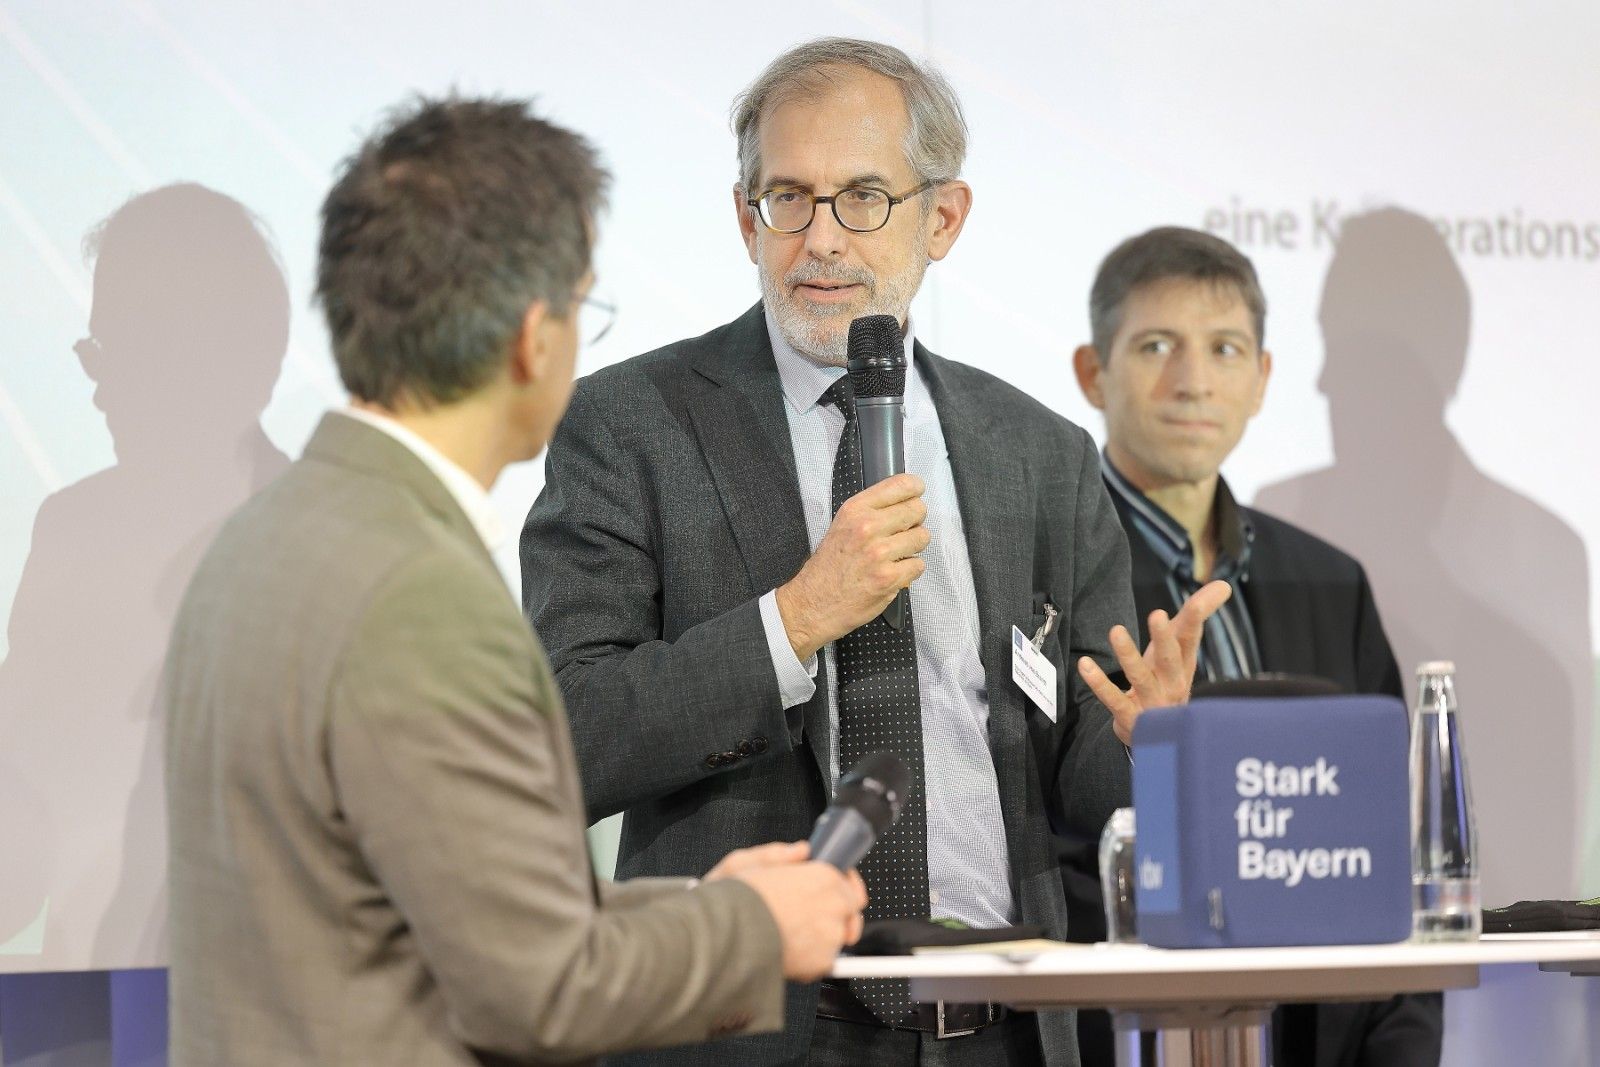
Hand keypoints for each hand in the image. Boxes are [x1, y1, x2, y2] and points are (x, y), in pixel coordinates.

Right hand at [713, 842, 867, 981]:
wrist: (723, 938)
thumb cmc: (733, 901)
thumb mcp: (747, 862)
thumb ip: (779, 854)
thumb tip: (801, 851)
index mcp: (823, 876)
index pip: (850, 883)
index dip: (840, 886)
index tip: (832, 890)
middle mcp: (834, 904)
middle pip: (850, 911)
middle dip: (835, 913)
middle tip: (809, 915)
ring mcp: (831, 935)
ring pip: (838, 937)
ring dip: (821, 936)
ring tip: (791, 933)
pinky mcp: (823, 963)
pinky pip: (825, 961)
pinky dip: (811, 958)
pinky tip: (787, 948)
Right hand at [776, 473, 927, 661]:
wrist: (813, 603)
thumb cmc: (828, 567)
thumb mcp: (842, 526)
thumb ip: (871, 511)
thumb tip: (904, 502)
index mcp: (855, 510)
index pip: (900, 485)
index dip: (914, 489)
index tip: (916, 495)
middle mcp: (867, 527)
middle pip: (917, 510)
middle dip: (914, 522)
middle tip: (902, 533)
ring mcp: (879, 553)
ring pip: (922, 537)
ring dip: (913, 548)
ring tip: (896, 556)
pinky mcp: (889, 578)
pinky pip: (918, 565)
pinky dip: (909, 571)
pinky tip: (893, 573)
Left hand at [1076, 579, 1231, 744]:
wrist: (1163, 738)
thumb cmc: (1168, 681)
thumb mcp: (1180, 651)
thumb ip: (1195, 617)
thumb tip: (1224, 585)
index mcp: (1184, 665)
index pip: (1190, 639)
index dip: (1194, 621)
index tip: (1196, 603)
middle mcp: (1172, 683)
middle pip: (1170, 658)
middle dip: (1164, 637)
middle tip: (1158, 614)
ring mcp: (1152, 702)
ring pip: (1140, 677)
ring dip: (1128, 654)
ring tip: (1116, 631)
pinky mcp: (1130, 716)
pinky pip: (1113, 698)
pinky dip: (1099, 682)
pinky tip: (1085, 665)